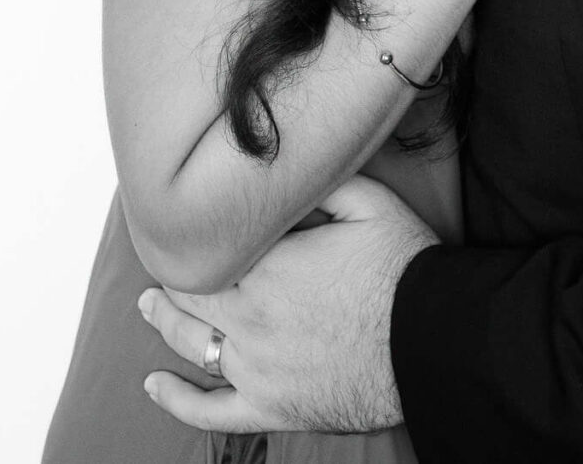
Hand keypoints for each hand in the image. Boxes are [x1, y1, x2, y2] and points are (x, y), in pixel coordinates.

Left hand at [140, 175, 436, 433]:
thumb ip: (320, 182)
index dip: (194, 233)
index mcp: (267, 265)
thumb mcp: (369, 201)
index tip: (187, 219)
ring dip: (163, 321)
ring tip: (148, 306)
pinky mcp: (272, 407)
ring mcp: (256, 367)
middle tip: (159, 261)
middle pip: (190, 293)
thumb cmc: (405, 270)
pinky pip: (211, 412)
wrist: (433, 341)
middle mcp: (250, 316)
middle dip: (170, 276)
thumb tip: (284, 170)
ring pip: (192, 343)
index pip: (208, 247)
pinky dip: (178, 400)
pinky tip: (156, 386)